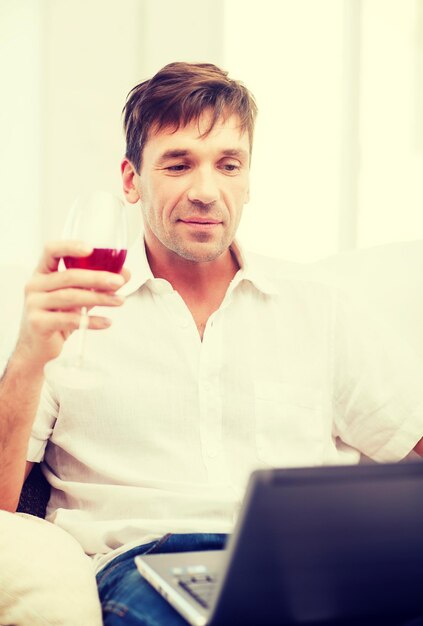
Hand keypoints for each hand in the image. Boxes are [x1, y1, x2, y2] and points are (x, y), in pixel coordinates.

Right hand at [14, 241, 129, 368]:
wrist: (37, 347)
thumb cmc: (57, 316)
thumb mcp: (78, 297)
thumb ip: (97, 285)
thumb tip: (124, 274)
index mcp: (42, 273)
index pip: (51, 251)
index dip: (70, 247)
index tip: (91, 249)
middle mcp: (35, 285)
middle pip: (68, 276)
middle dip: (97, 278)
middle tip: (118, 282)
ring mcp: (34, 304)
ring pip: (70, 297)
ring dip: (99, 298)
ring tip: (119, 301)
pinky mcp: (38, 323)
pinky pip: (69, 320)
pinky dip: (91, 321)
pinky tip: (107, 322)